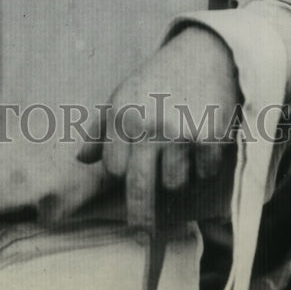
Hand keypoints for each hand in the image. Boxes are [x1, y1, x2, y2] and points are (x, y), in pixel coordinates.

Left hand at [78, 26, 241, 230]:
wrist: (206, 52)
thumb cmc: (160, 77)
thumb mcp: (125, 93)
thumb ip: (101, 127)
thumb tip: (81, 159)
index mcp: (122, 114)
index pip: (114, 169)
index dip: (122, 174)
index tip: (128, 176)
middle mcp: (147, 125)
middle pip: (138, 188)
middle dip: (141, 218)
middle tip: (142, 238)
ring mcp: (179, 133)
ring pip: (174, 184)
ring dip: (178, 177)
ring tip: (181, 154)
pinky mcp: (209, 137)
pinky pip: (203, 174)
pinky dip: (204, 167)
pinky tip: (203, 146)